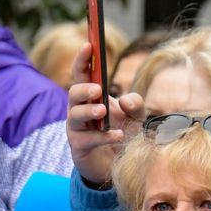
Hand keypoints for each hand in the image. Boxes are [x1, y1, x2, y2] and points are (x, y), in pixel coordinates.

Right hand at [66, 42, 144, 185]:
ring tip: (103, 111)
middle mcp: (79, 110)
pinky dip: (103, 136)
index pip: (82, 74)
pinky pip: (87, 139)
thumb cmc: (124, 134)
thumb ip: (136, 104)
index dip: (82, 59)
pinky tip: (118, 135)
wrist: (119, 165)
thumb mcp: (136, 117)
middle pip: (74, 93)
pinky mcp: (79, 148)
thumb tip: (124, 99)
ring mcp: (77, 129)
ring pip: (75, 115)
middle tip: (98, 89)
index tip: (88, 45)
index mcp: (91, 96)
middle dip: (84, 89)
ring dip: (89, 111)